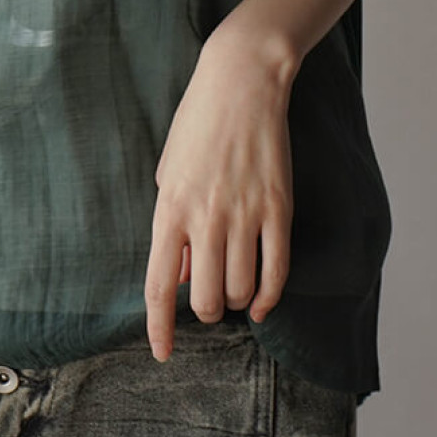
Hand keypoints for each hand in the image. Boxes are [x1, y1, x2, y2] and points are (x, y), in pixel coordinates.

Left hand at [145, 25, 296, 361]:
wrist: (241, 83)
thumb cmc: (197, 126)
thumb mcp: (169, 174)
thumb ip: (172, 228)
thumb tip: (180, 278)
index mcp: (170, 208)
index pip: (159, 285)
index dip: (160, 327)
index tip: (162, 353)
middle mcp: (206, 217)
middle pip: (205, 298)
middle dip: (206, 312)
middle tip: (208, 301)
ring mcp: (245, 213)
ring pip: (240, 290)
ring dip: (236, 301)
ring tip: (233, 289)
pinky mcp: (278, 208)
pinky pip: (275, 271)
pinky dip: (267, 297)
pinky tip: (260, 302)